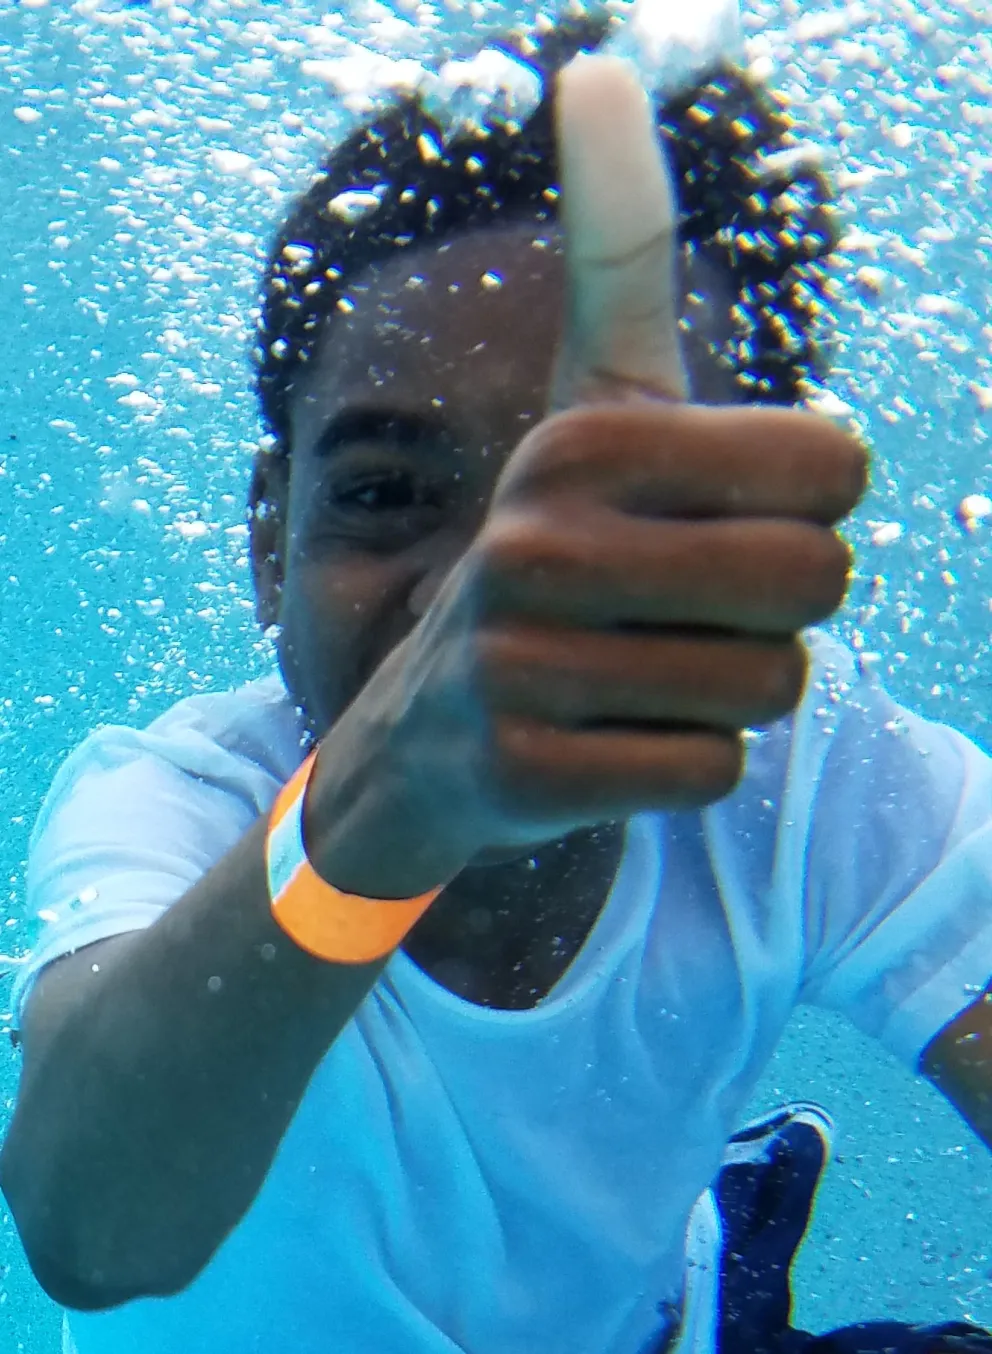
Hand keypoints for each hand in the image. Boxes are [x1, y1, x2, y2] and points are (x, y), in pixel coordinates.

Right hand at [309, 55, 865, 891]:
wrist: (427, 735)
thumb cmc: (552, 553)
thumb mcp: (591, 405)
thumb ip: (618, 252)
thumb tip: (596, 67)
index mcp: (579, 440)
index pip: (836, 466)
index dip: (809, 506)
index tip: (722, 520)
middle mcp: (534, 542)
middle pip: (818, 581)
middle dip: (780, 609)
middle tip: (686, 612)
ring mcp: (517, 666)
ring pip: (769, 687)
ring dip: (731, 690)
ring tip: (638, 675)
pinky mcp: (522, 773)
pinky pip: (709, 771)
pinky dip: (682, 764)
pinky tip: (605, 741)